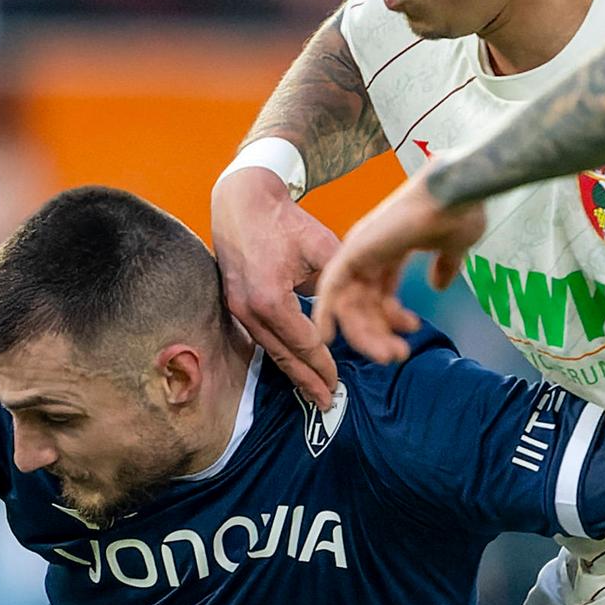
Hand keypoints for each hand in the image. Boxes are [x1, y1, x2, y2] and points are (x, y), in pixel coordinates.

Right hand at [214, 163, 343, 409]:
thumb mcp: (322, 247)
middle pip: (282, 357)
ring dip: (292, 373)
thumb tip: (371, 315)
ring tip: (312, 391)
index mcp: (270, 298)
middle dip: (306, 382)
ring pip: (269, 351)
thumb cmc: (284, 221)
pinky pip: (259, 339)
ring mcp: (236, 308)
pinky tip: (292, 365)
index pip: (303, 343)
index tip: (338, 383)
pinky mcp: (233, 304)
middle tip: (326, 404)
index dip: (322, 365)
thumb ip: (341, 285)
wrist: (243, 200)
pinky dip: (278, 354)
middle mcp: (248, 309)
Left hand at [315, 180, 486, 364]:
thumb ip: (444, 266)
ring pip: (350, 303)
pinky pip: (330, 287)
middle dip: (379, 334)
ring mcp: (360, 249)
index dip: (392, 318)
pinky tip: (325, 336)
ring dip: (366, 334)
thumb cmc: (459, 212)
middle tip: (396, 355)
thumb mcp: (453, 248)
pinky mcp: (354, 250)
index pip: (380, 293)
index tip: (412, 331)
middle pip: (363, 303)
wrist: (458, 194)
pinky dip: (325, 312)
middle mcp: (370, 250)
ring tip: (388, 355)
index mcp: (391, 248)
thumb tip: (439, 284)